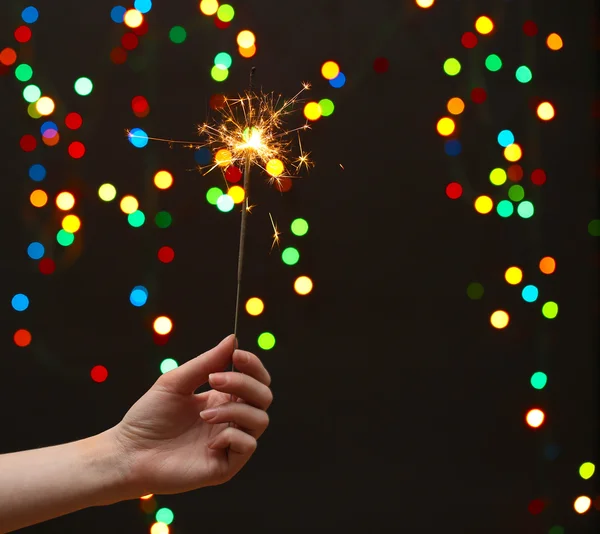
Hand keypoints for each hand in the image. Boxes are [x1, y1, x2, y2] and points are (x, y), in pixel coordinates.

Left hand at [111, 335, 272, 497]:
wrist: (128, 452)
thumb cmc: (149, 416)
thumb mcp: (176, 382)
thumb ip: (206, 362)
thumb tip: (233, 339)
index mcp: (223, 398)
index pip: (256, 380)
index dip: (253, 366)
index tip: (236, 355)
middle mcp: (232, 419)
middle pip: (264, 396)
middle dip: (244, 382)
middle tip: (213, 379)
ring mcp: (231, 443)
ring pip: (260, 419)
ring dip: (235, 409)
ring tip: (205, 414)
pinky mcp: (226, 466)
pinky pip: (248, 445)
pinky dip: (232, 435)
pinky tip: (207, 440)